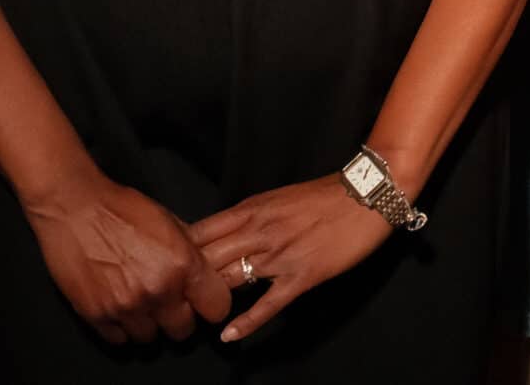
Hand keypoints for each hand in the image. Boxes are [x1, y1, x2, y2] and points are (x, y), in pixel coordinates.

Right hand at [24, 174, 229, 344]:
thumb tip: (207, 270)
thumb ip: (191, 252)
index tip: (201, 300)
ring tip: (138, 299)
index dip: (210, 304)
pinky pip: (119, 339)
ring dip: (147, 322)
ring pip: (150, 338)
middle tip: (166, 300)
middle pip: (183, 330)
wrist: (74, 207)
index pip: (217, 308)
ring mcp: (126, 306)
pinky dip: (120, 326)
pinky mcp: (97, 315)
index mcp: (183, 265)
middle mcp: (158, 290)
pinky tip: (117, 304)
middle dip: (177, 316)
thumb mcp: (170, 222)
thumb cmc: (122, 209)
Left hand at [188, 175, 395, 341]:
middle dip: (184, 281)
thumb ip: (248, 217)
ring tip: (190, 320)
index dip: (176, 252)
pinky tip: (229, 336)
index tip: (161, 267)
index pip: (200, 232)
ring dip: (208, 302)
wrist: (368, 193)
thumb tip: (221, 237)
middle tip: (168, 301)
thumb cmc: (324, 195)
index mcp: (251, 208)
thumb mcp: (277, 198)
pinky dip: (247, 322)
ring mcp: (280, 255)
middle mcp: (259, 231)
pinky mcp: (302, 275)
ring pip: (231, 280)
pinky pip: (268, 303)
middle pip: (207, 260)